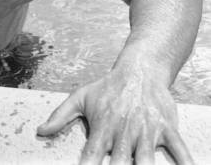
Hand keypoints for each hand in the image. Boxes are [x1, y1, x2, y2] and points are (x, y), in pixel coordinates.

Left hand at [37, 69, 192, 163]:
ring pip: (147, 161)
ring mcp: (147, 131)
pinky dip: (185, 162)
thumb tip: (40, 131)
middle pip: (119, 164)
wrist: (139, 70)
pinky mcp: (167, 129)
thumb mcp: (80, 97)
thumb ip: (60, 116)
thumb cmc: (108, 88)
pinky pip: (180, 150)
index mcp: (102, 127)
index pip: (91, 156)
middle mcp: (124, 132)